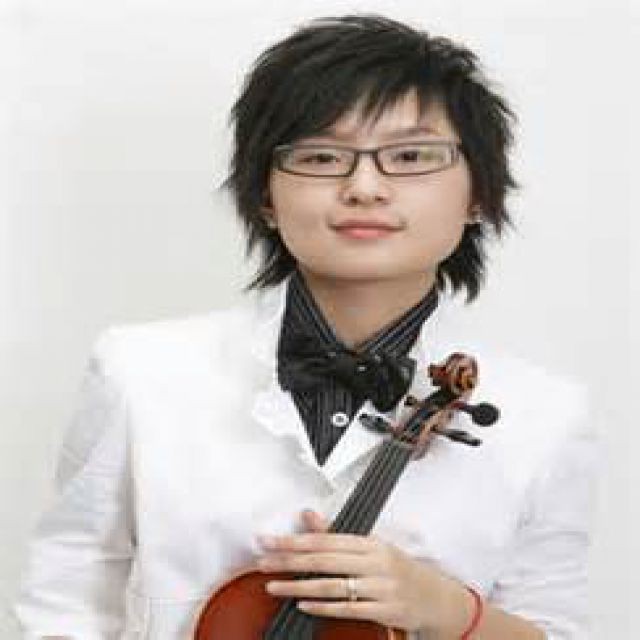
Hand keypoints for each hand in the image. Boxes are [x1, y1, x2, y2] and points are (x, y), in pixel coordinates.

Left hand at [257, 509, 472, 635]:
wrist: (437, 599)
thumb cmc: (400, 570)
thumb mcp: (372, 547)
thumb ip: (336, 534)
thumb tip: (308, 515)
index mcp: (370, 543)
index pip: (325, 539)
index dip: (294, 540)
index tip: (270, 540)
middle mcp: (375, 562)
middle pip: (324, 560)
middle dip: (290, 561)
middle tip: (263, 561)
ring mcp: (380, 587)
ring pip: (332, 585)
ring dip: (298, 586)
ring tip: (274, 586)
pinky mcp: (384, 611)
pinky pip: (347, 608)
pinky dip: (322, 607)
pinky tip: (303, 604)